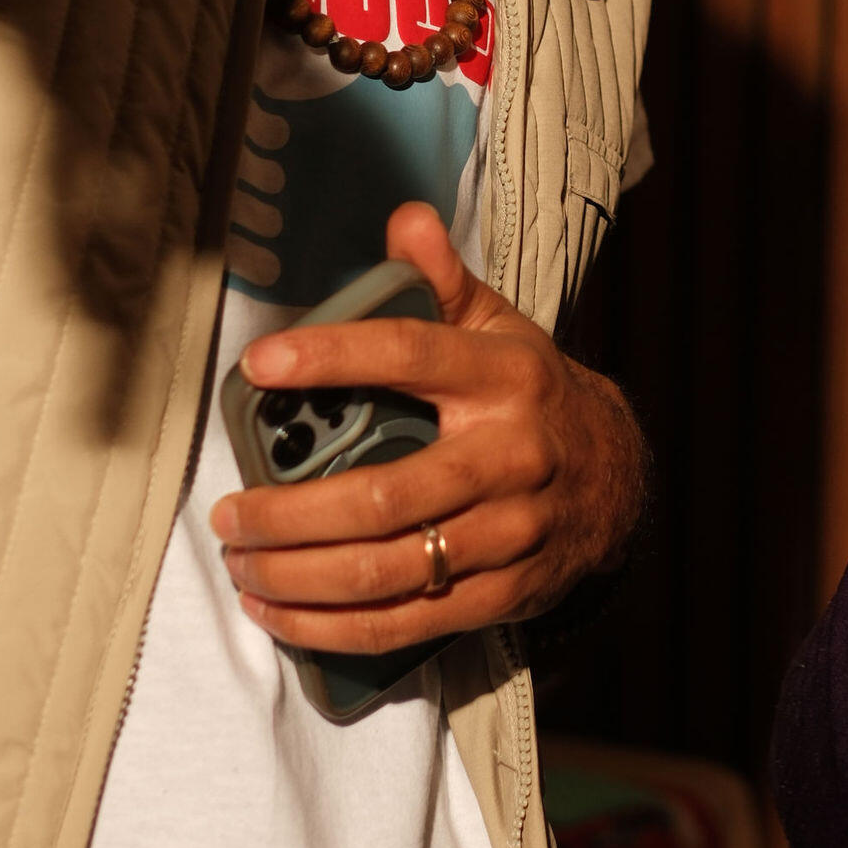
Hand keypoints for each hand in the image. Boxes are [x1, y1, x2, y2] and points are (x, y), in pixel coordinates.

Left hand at [209, 200, 649, 651]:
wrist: (617, 481)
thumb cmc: (532, 396)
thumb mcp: (499, 327)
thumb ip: (443, 280)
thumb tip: (405, 221)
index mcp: (503, 375)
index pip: (410, 354)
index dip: (332, 356)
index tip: (262, 364)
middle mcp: (508, 455)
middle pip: (381, 495)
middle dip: (288, 514)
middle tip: (230, 513)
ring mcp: (508, 532)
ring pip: (385, 568)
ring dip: (296, 576)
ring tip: (242, 563)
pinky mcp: (501, 593)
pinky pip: (404, 621)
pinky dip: (329, 627)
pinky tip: (279, 612)